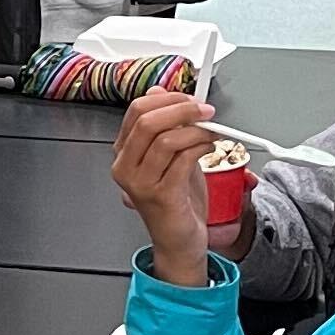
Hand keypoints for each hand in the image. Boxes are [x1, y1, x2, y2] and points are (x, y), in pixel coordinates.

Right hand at [113, 87, 215, 287]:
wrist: (179, 240)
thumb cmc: (176, 201)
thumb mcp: (171, 156)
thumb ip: (165, 126)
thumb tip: (161, 94)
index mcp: (124, 153)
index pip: (136, 110)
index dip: (167, 99)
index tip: (190, 99)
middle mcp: (126, 168)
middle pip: (147, 122)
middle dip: (182, 109)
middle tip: (204, 110)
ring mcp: (140, 183)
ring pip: (165, 139)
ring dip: (195, 130)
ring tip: (210, 133)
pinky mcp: (161, 196)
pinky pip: (182, 160)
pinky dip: (201, 147)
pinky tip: (209, 147)